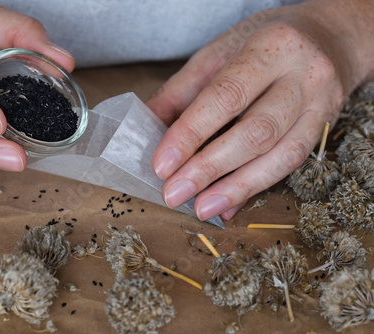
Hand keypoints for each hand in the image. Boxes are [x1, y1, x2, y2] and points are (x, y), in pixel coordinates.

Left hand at [147, 0, 373, 220]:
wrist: (330, 37)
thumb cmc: (264, 43)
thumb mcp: (218, 53)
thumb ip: (181, 92)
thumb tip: (147, 129)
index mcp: (272, 47)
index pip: (226, 96)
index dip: (191, 133)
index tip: (162, 164)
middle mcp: (305, 76)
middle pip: (256, 132)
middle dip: (209, 169)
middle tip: (173, 193)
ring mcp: (322, 105)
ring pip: (281, 156)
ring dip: (236, 188)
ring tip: (201, 208)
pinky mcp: (325, 129)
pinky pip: (291, 165)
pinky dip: (255, 187)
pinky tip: (228, 205)